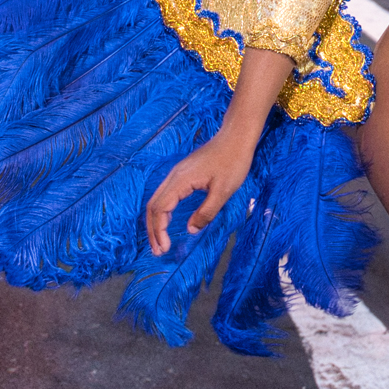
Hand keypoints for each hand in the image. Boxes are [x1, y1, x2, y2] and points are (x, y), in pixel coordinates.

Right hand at [145, 126, 254, 251]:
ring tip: (160, 241)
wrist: (235, 137)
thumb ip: (207, 212)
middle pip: (153, 206)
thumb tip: (190, 230)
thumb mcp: (223, 191)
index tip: (165, 249)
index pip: (160, 209)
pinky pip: (165, 195)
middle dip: (153, 230)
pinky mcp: (183, 174)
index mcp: (181, 180)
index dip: (160, 231)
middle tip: (159, 251)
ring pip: (157, 200)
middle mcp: (174, 176)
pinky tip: (167, 221)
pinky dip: (162, 212)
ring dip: (156, 222)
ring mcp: (177, 174)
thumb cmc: (232, 162)